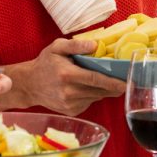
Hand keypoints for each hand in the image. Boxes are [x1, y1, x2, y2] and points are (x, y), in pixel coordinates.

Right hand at [2, 38, 126, 115]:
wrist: (29, 84)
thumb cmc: (45, 63)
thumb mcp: (57, 47)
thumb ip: (76, 44)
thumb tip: (95, 45)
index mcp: (67, 75)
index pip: (95, 79)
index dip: (113, 82)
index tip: (127, 82)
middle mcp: (69, 92)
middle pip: (99, 90)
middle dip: (114, 86)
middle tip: (125, 80)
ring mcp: (70, 104)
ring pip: (96, 97)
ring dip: (103, 90)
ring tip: (105, 80)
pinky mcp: (71, 111)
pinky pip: (89, 102)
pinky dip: (93, 95)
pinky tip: (87, 87)